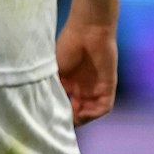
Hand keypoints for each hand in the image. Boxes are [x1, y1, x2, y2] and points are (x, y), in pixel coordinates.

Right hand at [55, 0, 116, 125]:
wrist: (88, 31)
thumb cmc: (67, 46)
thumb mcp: (54, 70)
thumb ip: (53, 87)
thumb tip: (45, 106)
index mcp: (69, 83)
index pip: (65, 104)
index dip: (59, 113)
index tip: (49, 119)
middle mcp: (83, 87)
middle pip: (78, 111)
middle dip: (70, 119)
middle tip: (60, 122)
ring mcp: (96, 87)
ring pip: (91, 111)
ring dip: (82, 118)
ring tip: (71, 119)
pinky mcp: (108, 86)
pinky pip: (104, 106)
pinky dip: (94, 113)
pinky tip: (84, 114)